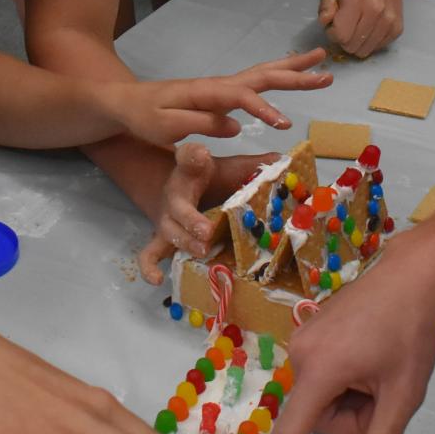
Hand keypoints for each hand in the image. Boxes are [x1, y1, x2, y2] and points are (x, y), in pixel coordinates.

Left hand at [106, 48, 331, 150]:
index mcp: (206, 92)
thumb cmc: (141, 117)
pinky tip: (290, 70)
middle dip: (296, 76)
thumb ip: (199, 123)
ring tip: (323, 62)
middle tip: (328, 74)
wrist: (124, 102)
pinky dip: (277, 73)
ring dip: (293, 69)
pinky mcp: (220, 92)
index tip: (284, 125)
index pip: (242, 97)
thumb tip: (235, 125)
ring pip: (263, 73)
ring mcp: (221, 86)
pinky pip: (255, 80)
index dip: (265, 109)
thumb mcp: (164, 126)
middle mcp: (218, 84)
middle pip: (263, 76)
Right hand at [139, 144, 279, 282]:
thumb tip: (286, 161)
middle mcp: (174, 197)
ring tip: (202, 251)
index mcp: (189, 174)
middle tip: (208, 231)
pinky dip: (149, 267)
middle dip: (192, 220)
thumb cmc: (207, 180)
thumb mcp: (228, 168)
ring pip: (167, 233)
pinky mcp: (160, 240)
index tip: (201, 154)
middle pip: (177, 208)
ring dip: (184, 243)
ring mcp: (165, 221)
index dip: (193, 157)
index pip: (188, 159)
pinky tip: (159, 279)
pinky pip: (148, 254)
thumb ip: (254, 165)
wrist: (176, 188)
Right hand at [260, 230, 434, 433]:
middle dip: (352, 417)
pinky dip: (346, 380)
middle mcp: (299, 354)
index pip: (291, 431)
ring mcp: (302, 340)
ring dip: (351, 398)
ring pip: (322, 397)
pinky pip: (322, 376)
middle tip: (386, 394)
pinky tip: (370, 356)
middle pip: (317, 416)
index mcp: (319, 371)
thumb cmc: (411, 329)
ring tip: (381, 371)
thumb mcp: (404, 392)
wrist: (410, 275)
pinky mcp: (309, 333)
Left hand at [319, 0, 407, 56]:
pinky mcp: (397, 28)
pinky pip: (377, 48)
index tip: (334, 26)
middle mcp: (375, 10)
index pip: (341, 35)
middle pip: (352, 46)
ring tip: (356, 28)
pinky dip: (370, 43)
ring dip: (356, 43)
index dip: (332, 34)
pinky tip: (368, 29)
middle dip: (344, 40)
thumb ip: (325, 8)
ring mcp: (389, 20)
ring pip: (364, 51)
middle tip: (345, 27)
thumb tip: (326, 23)